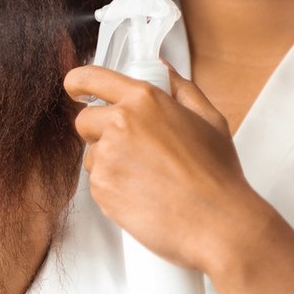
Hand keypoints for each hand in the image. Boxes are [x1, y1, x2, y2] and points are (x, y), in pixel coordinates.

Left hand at [63, 63, 270, 274]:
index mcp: (144, 100)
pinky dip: (113, 189)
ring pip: (92, 155)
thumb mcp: (210, 119)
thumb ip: (183, 89)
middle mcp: (120, 123)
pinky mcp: (101, 188)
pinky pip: (96, 183)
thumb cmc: (217, 175)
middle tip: (132, 150)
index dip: (79, 83)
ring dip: (109, 163)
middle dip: (100, 132)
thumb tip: (165, 70)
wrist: (217, 223)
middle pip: (85, 120)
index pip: (91, 78)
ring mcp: (107, 156)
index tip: (76, 89)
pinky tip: (142, 195)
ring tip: (146, 178)